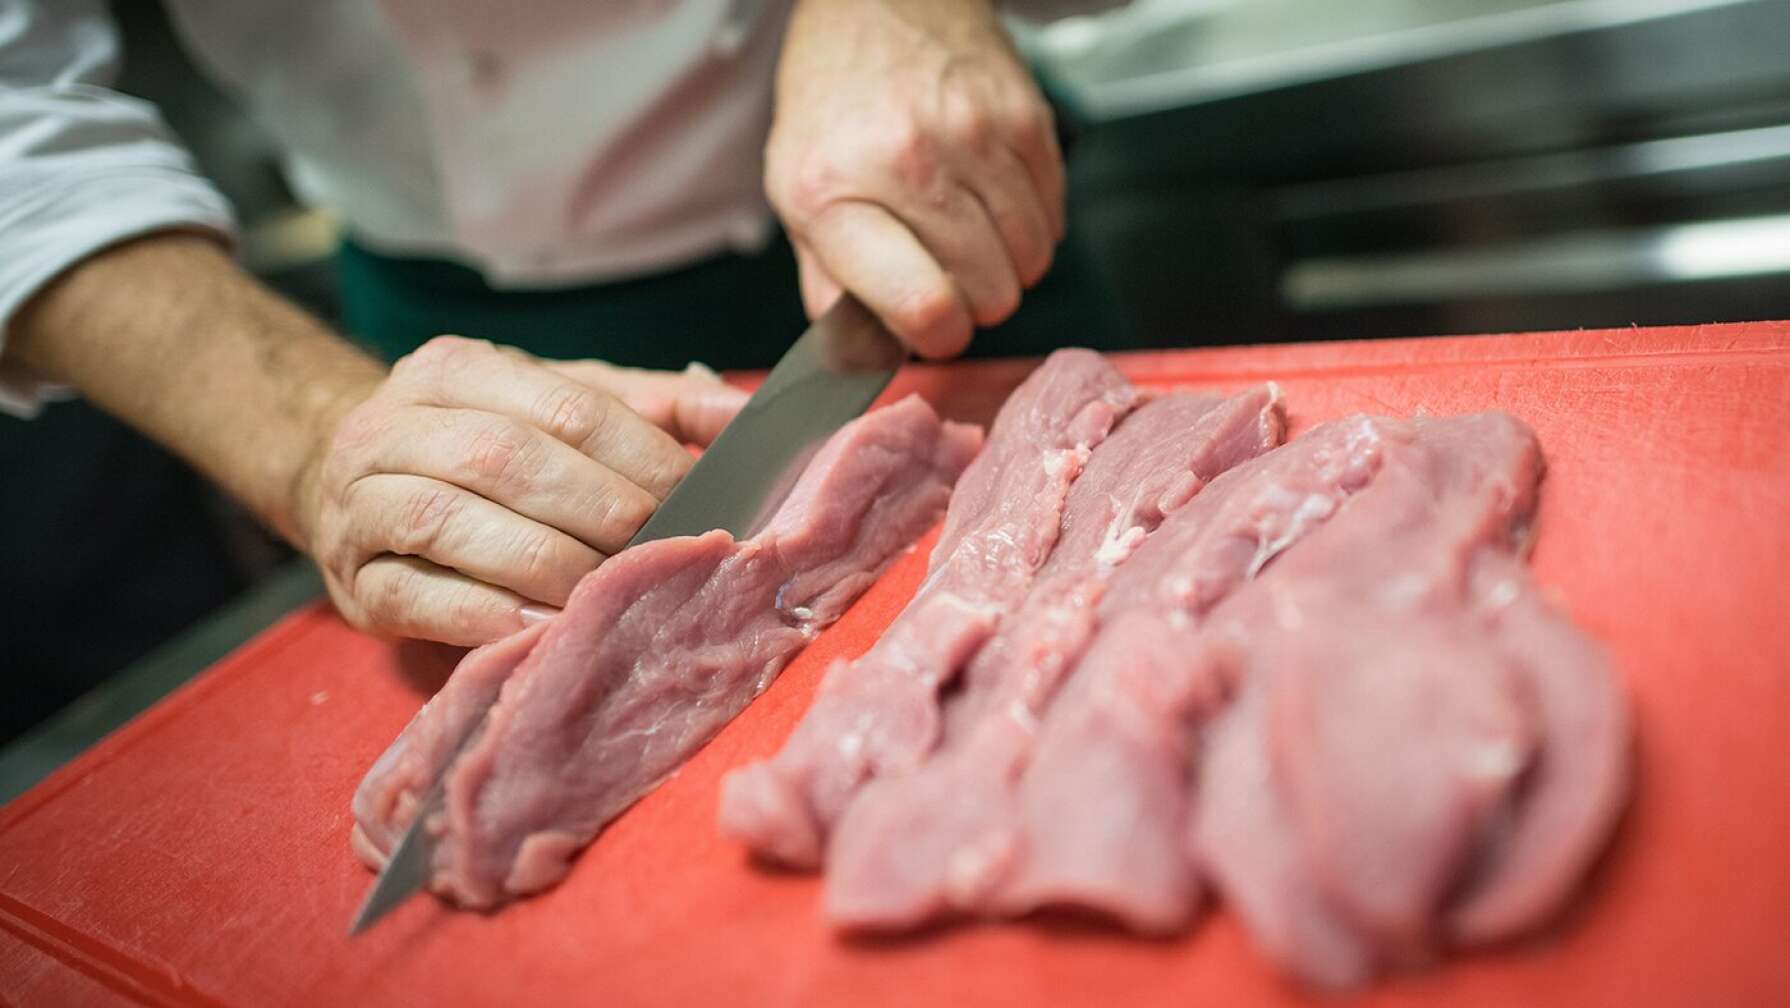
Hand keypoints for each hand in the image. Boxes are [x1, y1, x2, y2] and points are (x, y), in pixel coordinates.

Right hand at [299, 337, 747, 645]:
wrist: (356, 488)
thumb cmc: (487, 448)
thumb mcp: (562, 406)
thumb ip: (653, 405)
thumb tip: (743, 410)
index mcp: (455, 369)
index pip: (566, 407)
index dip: (642, 456)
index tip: (702, 496)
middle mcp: (392, 425)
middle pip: (506, 459)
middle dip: (600, 510)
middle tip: (665, 552)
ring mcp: (357, 504)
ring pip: (452, 524)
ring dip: (546, 563)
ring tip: (610, 593)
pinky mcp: (352, 583)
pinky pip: (416, 597)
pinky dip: (486, 614)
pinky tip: (544, 628)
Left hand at [767, 0, 1065, 358]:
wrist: (880, 5)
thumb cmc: (835, 106)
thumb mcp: (795, 198)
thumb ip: (829, 287)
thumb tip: (867, 358)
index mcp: (836, 195)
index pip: (924, 307)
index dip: (937, 337)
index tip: (931, 328)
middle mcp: (909, 164)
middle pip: (989, 295)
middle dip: (972, 302)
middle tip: (945, 272)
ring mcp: (975, 138)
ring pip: (1032, 263)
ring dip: (1006, 267)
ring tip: (967, 234)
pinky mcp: (1025, 121)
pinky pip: (1054, 219)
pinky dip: (1030, 226)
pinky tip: (991, 201)